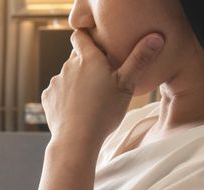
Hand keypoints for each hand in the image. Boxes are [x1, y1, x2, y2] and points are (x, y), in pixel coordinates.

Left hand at [42, 30, 164, 150]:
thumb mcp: (126, 86)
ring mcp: (55, 82)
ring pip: (67, 76)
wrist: (76, 139)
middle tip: (101, 81)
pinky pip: (57, 92)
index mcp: (88, 59)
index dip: (86, 38)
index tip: (95, 46)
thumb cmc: (104, 112)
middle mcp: (68, 67)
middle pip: (75, 59)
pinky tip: (75, 109)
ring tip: (88, 99)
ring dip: (75, 82)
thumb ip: (139, 60)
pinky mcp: (47, 97)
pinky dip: (64, 97)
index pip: (80, 36)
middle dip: (86, 65)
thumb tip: (156, 37)